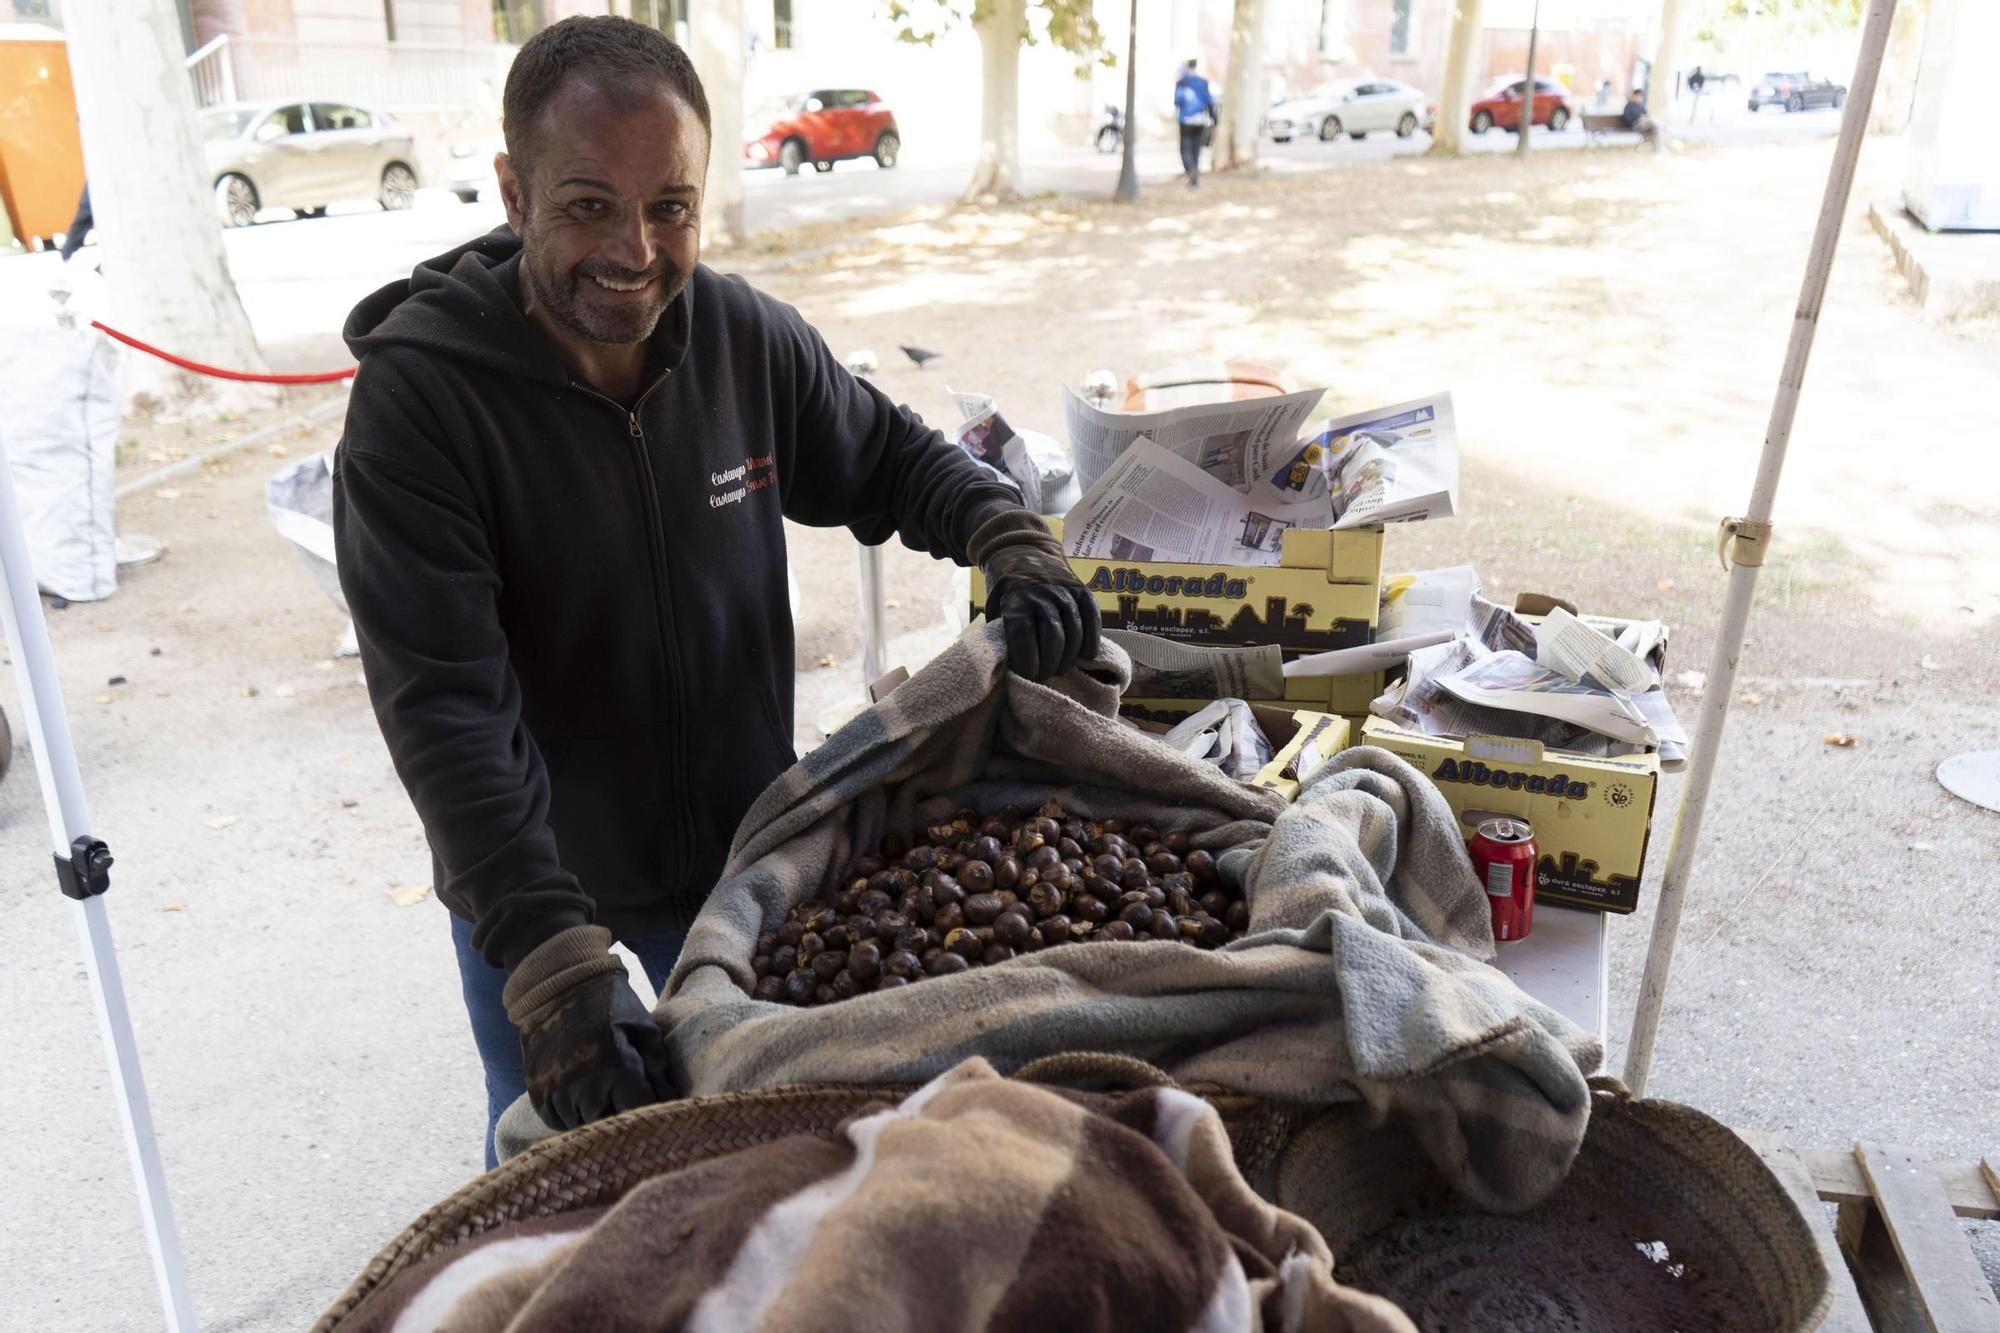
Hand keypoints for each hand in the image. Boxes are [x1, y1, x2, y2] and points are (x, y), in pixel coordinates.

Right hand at [502, 925, 673, 1131]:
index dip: (651, 1109)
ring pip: (584, 1126)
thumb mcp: (644, 1029)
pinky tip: (582, 1092)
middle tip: (628, 1095)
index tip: (654, 1100)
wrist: (558, 987)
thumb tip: (670, 1099)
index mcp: (617, 1071)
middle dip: (623, 1114)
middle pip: (611, 1124)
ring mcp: (557, 1095)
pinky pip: (559, 1122)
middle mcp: (584, 1090)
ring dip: (597, 1115)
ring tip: (604, 1089)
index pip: (640, 1111)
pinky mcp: (538, 1095)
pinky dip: (573, 1114)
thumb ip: (658, 1068)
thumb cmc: (610, 1005)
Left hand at [990, 581, 1100, 680]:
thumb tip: (1013, 667)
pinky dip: (1091, 640)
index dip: (1028, 663)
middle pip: (1053, 637)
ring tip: (1060, 669)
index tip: (1028, 676)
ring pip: (1074, 631)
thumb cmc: (1006, 589)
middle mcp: (1041, 594)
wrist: (1022, 550)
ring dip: (1069, 657)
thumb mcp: (996, 609)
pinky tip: (1086, 656)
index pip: (1024, 638)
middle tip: (1045, 676)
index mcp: (1015, 601)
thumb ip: (1005, 633)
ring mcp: (1064, 590)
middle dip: (1050, 665)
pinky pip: (1092, 617)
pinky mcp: (1081, 589)